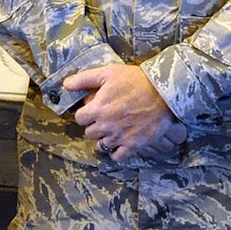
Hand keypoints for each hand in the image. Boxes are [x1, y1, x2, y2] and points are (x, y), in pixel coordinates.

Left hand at [67, 63, 182, 161]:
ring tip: (113, 130)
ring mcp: (119, 137)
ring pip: (102, 145)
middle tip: (104, 119)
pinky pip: (117, 156)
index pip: (79, 118)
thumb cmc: (136, 80)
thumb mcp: (109, 72)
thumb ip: (84, 79)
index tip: (94, 110)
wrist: (164, 93)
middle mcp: (105, 126)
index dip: (85, 113)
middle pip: (89, 133)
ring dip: (105, 138)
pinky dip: (116, 152)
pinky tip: (120, 143)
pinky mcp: (133, 145)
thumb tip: (66, 85)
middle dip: (95, 125)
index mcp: (97, 109)